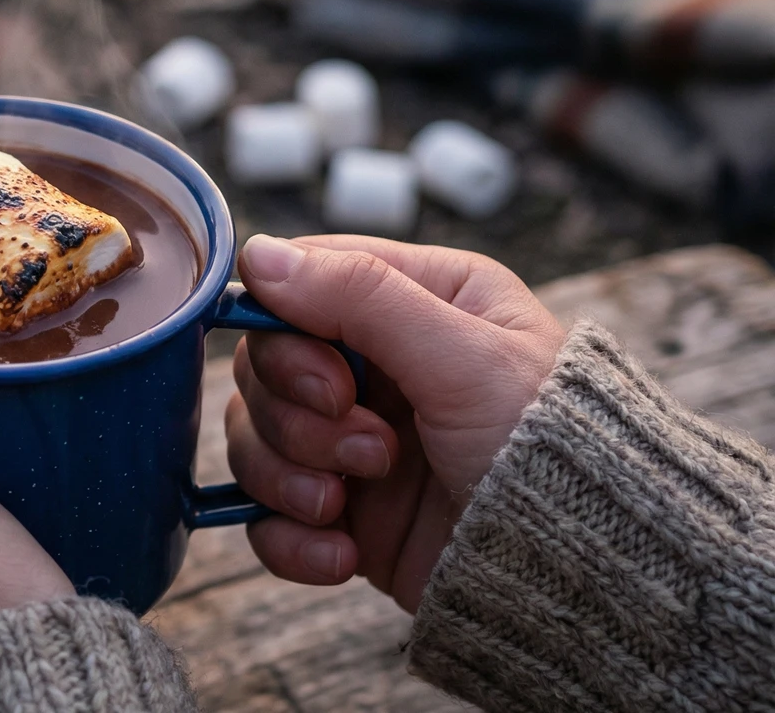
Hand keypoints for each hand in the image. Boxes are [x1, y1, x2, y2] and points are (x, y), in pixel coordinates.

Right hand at [226, 235, 566, 611]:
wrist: (579, 578)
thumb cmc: (550, 450)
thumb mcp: (464, 358)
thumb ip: (361, 296)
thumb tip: (257, 255)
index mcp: (418, 298)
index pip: (296, 285)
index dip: (286, 336)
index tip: (333, 384)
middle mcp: (378, 363)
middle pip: (263, 368)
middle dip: (298, 418)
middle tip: (371, 452)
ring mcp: (353, 440)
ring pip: (254, 437)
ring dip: (288, 478)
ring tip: (346, 505)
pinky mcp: (343, 511)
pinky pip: (266, 515)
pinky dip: (289, 537)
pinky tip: (340, 554)